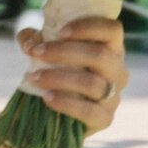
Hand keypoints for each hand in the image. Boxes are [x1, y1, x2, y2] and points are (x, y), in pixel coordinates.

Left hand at [17, 14, 128, 134]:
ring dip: (59, 78)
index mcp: (111, 49)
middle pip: (100, 55)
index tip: (60, 31)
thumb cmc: (57, 73)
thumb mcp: (47, 52)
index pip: (112, 30)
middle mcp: (118, 71)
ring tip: (34, 77)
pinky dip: (66, 103)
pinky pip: (89, 111)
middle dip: (64, 51)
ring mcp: (114, 96)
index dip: (88, 27)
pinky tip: (47, 98)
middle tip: (37, 52)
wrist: (58, 115)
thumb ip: (35, 40)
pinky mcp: (105, 119)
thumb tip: (29, 43)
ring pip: (92, 83)